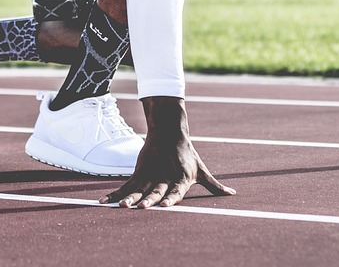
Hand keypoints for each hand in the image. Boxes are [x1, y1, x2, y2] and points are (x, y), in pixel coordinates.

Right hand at [99, 96, 234, 207]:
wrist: (169, 131)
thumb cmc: (188, 155)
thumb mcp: (202, 170)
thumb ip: (215, 186)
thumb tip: (233, 194)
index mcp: (182, 178)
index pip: (177, 190)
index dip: (171, 198)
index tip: (165, 205)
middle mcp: (166, 177)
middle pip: (156, 190)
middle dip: (149, 199)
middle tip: (142, 207)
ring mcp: (151, 174)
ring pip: (139, 188)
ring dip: (129, 198)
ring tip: (121, 206)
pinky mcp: (140, 171)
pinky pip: (127, 185)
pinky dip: (115, 194)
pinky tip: (105, 202)